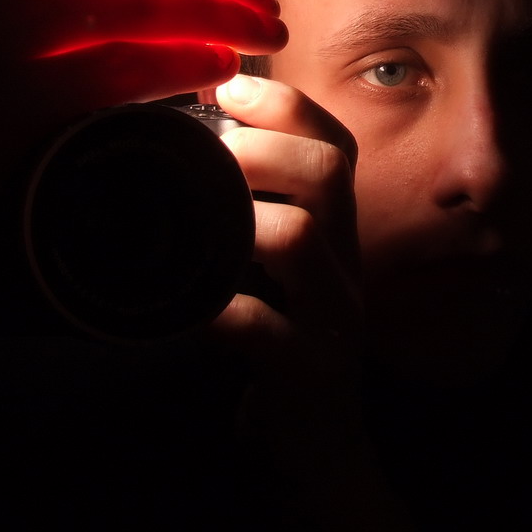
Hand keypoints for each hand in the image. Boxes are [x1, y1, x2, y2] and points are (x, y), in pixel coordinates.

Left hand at [209, 75, 362, 453]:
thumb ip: (257, 217)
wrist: (320, 442)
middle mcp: (345, 262)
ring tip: (195, 214)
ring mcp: (333, 315)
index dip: (289, 107)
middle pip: (329, 173)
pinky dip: (217, 307)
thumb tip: (193, 151)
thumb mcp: (282, 273)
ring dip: (240, 214)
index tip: (229, 89)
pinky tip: (186, 306)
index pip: (336, 145)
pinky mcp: (309, 370)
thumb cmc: (287, 342)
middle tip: (212, 144)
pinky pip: (263, 328)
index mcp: (337, 230)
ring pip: (303, 237)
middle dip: (265, 144)